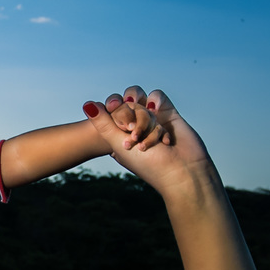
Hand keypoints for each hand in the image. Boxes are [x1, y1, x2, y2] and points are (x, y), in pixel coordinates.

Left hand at [82, 86, 213, 193]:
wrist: (182, 172)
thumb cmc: (148, 164)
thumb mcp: (119, 144)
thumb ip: (103, 124)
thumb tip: (87, 104)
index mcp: (119, 136)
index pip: (110, 111)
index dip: (113, 110)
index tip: (116, 114)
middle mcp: (135, 127)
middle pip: (126, 105)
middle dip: (131, 117)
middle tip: (134, 133)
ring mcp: (152, 121)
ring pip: (141, 103)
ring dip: (145, 118)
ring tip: (150, 136)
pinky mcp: (168, 114)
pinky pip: (157, 97)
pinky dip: (157, 102)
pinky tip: (158, 113)